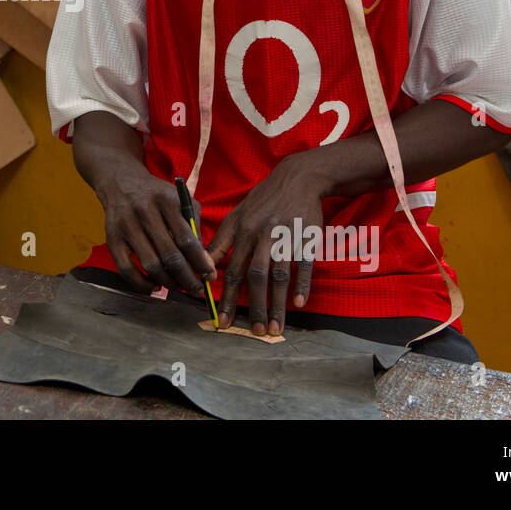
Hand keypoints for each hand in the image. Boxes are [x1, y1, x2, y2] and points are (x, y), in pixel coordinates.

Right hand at [95, 170, 217, 296]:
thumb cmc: (157, 195)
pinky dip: (141, 284)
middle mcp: (145, 212)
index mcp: (166, 201)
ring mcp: (127, 226)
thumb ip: (193, 225)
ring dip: (168, 283)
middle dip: (187, 278)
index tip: (210, 276)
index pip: (187, 240)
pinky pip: (126, 269)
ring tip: (179, 287)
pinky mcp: (112, 238)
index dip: (200, 262)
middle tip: (197, 289)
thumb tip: (203, 261)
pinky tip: (154, 286)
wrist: (121, 182)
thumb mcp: (180, 199)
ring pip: (150, 265)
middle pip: (170, 256)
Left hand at [207, 154, 329, 334]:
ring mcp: (283, 236)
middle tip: (253, 332)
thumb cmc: (262, 201)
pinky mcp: (306, 237)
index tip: (221, 319)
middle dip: (252, 307)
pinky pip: (303, 264)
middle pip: (253, 276)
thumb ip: (221, 242)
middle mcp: (259, 234)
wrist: (296, 178)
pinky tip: (299, 304)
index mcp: (240, 230)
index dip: (224, 296)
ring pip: (277, 275)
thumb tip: (205, 269)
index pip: (229, 268)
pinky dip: (301, 285)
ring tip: (275, 328)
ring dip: (276, 304)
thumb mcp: (236, 215)